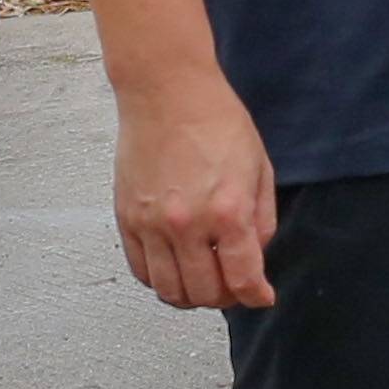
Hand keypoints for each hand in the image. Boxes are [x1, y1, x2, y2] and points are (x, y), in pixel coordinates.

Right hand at [111, 64, 281, 311]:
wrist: (167, 91)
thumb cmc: (216, 121)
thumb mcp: (259, 168)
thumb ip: (261, 220)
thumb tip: (255, 259)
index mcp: (227, 211)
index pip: (242, 279)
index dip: (255, 296)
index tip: (260, 296)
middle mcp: (186, 224)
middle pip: (204, 293)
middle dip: (225, 297)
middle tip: (232, 285)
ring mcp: (151, 224)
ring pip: (168, 291)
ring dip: (190, 296)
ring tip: (203, 281)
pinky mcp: (126, 218)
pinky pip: (141, 271)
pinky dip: (160, 280)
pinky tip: (175, 267)